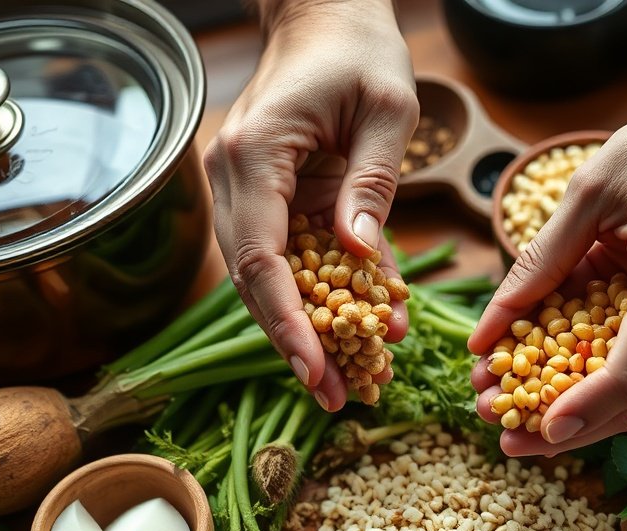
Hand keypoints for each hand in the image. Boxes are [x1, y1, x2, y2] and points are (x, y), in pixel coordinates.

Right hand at [203, 0, 417, 411]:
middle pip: (257, 281)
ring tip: (348, 380)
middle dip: (295, 343)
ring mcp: (250, 187)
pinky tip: (365, 328)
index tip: (316, 371)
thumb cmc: (360, 49)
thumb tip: (358, 262)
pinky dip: (327, 294)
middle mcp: (238, 177)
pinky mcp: (274, 194)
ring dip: (308, 330)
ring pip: (271, 279)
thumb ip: (372, 188)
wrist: (326, 13)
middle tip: (334, 397)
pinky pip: (296, 256)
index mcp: (257, 155)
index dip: (288, 323)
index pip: (262, 258)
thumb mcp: (387, 112)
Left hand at [469, 92, 626, 455]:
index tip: (531, 434)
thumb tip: (484, 336)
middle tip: (502, 435)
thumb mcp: (588, 194)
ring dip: (576, 409)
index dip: (577, 413)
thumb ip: (537, 266)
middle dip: (563, 425)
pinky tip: (550, 381)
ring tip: (511, 411)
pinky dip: (599, 380)